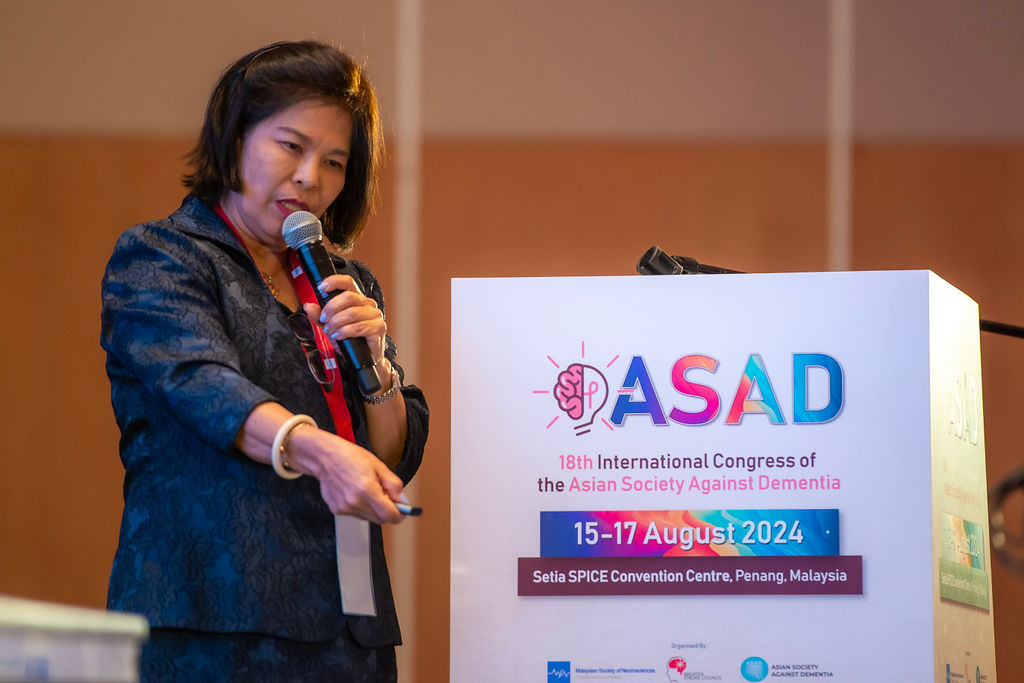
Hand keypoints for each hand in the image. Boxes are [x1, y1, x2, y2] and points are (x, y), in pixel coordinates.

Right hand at [289, 425, 404, 524]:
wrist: (325, 458)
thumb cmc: (351, 458)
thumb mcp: (379, 465)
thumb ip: (393, 484)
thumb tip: (401, 499)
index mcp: (367, 490)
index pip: (389, 515)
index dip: (399, 515)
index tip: (402, 510)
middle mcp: (355, 502)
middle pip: (380, 519)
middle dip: (386, 510)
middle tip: (385, 494)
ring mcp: (345, 508)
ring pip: (368, 517)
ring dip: (373, 508)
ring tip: (367, 490)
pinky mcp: (337, 510)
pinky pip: (356, 514)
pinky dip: (361, 507)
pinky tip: (355, 492)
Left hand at [303, 274, 385, 364]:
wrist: (362, 357)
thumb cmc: (349, 339)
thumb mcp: (329, 326)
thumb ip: (319, 316)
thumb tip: (308, 306)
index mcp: (357, 299)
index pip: (348, 282)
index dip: (334, 281)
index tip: (321, 288)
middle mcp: (368, 304)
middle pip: (348, 297)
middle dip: (331, 308)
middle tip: (324, 319)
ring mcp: (375, 315)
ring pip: (352, 312)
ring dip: (336, 322)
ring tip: (331, 331)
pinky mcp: (378, 328)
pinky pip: (359, 327)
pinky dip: (345, 331)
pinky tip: (339, 336)